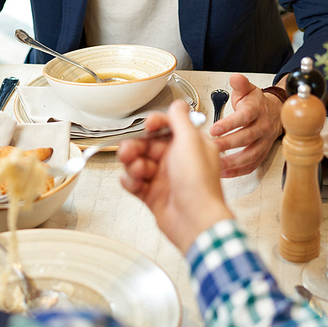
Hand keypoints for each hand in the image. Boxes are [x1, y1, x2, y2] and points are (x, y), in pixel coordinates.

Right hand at [118, 100, 232, 253]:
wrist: (195, 221)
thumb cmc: (199, 183)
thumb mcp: (191, 141)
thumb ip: (181, 120)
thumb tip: (178, 104)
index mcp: (189, 145)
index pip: (167, 127)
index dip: (155, 124)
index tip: (147, 126)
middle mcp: (177, 160)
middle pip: (147, 145)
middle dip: (135, 147)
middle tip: (128, 151)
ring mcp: (164, 178)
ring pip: (138, 163)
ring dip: (133, 165)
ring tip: (137, 171)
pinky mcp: (154, 195)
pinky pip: (134, 182)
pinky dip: (131, 181)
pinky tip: (134, 183)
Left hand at [209, 73, 282, 177]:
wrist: (274, 113)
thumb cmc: (256, 103)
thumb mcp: (248, 89)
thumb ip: (240, 84)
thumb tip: (235, 78)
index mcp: (256, 110)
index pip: (244, 117)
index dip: (229, 124)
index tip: (214, 128)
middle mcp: (262, 127)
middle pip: (246, 138)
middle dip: (228, 144)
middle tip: (211, 147)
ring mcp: (263, 142)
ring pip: (250, 155)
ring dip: (233, 161)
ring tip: (216, 163)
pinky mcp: (262, 154)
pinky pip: (251, 166)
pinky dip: (238, 171)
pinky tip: (224, 172)